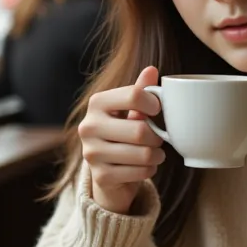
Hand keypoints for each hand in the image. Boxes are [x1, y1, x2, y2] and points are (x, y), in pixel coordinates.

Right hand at [78, 66, 164, 214]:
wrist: (108, 172)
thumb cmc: (123, 134)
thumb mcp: (130, 110)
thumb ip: (140, 91)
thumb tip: (151, 69)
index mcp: (97, 103)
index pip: (134, 95)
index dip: (154, 104)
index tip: (157, 111)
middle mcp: (89, 126)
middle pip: (140, 130)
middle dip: (157, 137)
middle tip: (158, 139)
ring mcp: (92, 153)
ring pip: (143, 154)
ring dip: (157, 155)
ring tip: (154, 153)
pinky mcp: (101, 176)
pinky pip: (141, 172)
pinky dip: (150, 170)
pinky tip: (145, 167)